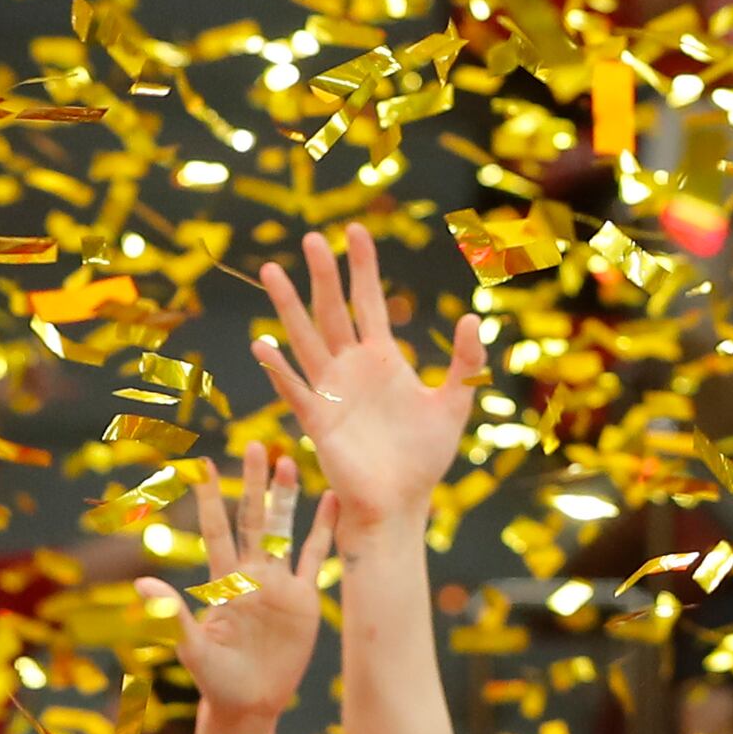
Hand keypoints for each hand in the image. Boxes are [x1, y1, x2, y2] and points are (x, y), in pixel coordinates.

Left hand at [144, 444, 332, 723]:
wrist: (249, 703)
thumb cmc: (215, 680)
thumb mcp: (191, 648)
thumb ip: (172, 614)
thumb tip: (143, 583)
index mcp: (223, 581)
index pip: (217, 530)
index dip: (209, 498)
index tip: (201, 463)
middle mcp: (251, 575)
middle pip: (253, 519)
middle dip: (254, 483)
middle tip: (258, 445)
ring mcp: (279, 585)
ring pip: (284, 531)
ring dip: (287, 498)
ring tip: (291, 463)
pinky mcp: (304, 600)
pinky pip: (314, 558)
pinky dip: (324, 531)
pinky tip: (333, 504)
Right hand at [253, 228, 492, 534]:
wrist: (402, 502)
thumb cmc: (425, 458)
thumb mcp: (454, 405)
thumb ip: (465, 364)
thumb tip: (472, 319)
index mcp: (382, 359)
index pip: (370, 302)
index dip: (363, 268)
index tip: (356, 231)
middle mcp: (350, 367)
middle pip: (332, 310)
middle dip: (323, 274)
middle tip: (312, 237)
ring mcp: (330, 390)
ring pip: (305, 338)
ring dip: (288, 306)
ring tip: (272, 271)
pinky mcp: (318, 420)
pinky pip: (294, 389)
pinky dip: (278, 368)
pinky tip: (261, 344)